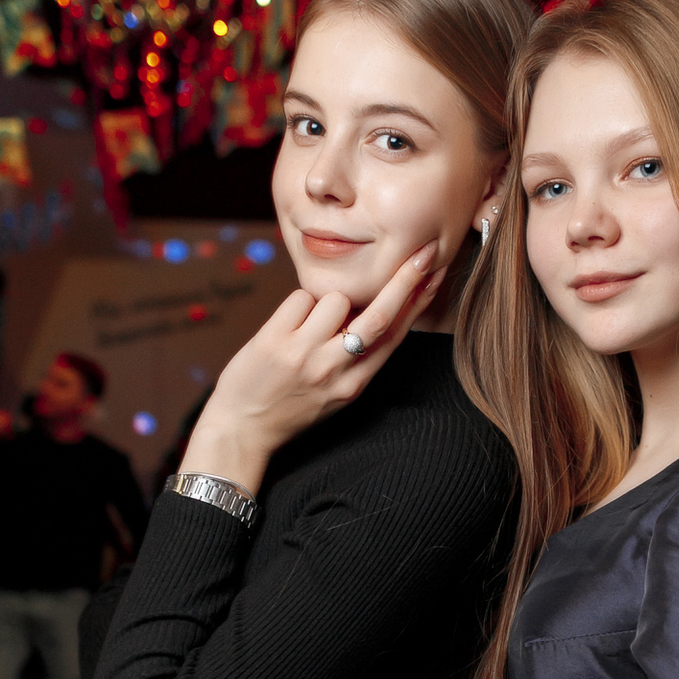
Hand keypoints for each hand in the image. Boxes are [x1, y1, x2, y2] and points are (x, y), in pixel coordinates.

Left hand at [180, 243, 445, 495]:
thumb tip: (375, 309)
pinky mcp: (275, 342)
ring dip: (324, 302)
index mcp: (355, 384)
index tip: (436, 275)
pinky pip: (299, 299)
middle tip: (424, 251)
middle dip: (407, 280)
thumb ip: (357, 358)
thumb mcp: (335, 394)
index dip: (419, 303)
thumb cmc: (289, 406)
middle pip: (380, 316)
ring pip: (335, 298)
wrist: (242, 428)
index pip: (395, 336)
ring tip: (306, 328)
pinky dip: (296, 306)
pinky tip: (285, 329)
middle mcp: (334, 370)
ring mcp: (304, 355)